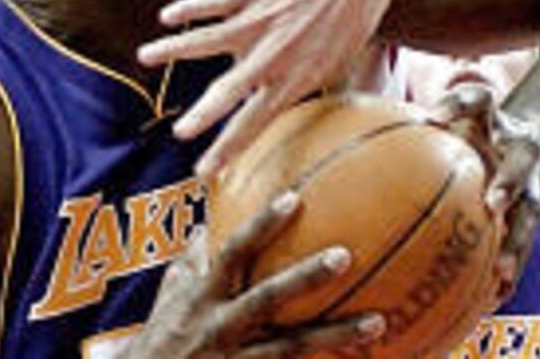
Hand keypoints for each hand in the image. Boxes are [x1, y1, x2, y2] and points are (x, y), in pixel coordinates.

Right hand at [128, 191, 385, 357]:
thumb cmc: (162, 337)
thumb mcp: (170, 293)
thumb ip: (192, 258)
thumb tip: (207, 220)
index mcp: (203, 295)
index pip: (233, 251)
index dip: (261, 224)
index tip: (293, 197)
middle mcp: (221, 325)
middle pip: (268, 298)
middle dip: (306, 276)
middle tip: (346, 255)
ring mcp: (238, 358)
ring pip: (292, 346)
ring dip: (336, 335)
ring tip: (377, 322)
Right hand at [138, 0, 396, 177]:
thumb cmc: (348, 20)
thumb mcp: (335, 66)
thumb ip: (308, 91)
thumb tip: (298, 118)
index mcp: (292, 78)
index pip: (254, 123)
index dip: (228, 148)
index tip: (205, 171)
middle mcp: (271, 54)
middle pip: (229, 90)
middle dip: (203, 115)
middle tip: (179, 134)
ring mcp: (259, 20)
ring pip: (208, 38)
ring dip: (174, 49)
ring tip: (144, 57)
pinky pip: (213, 1)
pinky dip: (189, 8)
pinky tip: (167, 17)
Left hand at [430, 84, 539, 300]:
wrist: (539, 138)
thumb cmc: (476, 128)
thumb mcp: (457, 115)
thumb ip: (412, 117)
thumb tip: (346, 117)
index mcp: (492, 120)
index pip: (477, 100)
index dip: (458, 104)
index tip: (435, 115)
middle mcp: (519, 149)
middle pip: (520, 162)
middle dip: (510, 182)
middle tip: (494, 202)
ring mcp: (536, 182)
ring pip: (531, 212)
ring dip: (517, 241)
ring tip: (501, 271)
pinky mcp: (537, 213)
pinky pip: (526, 245)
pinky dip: (512, 272)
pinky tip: (494, 300)